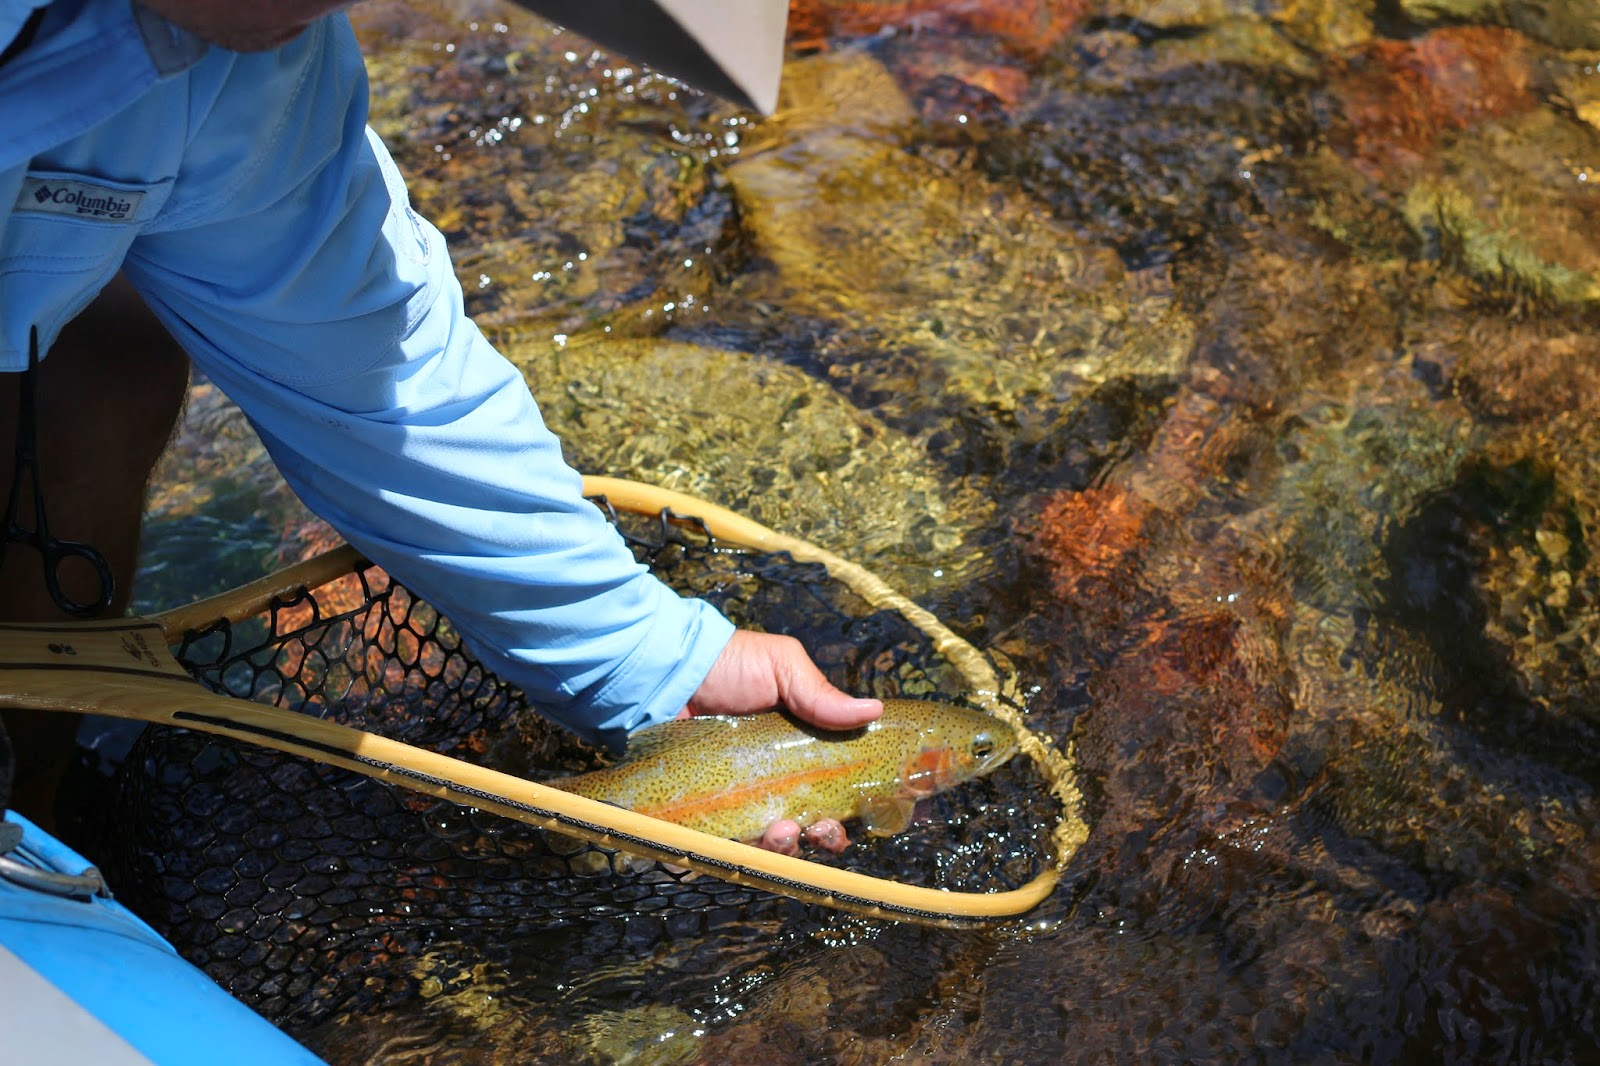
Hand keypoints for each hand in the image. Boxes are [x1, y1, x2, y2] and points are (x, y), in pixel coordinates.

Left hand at [680, 629, 881, 853]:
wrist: (667, 672)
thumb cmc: (728, 665)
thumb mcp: (781, 668)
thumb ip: (820, 694)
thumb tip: (874, 711)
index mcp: (797, 751)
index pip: (831, 791)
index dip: (848, 809)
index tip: (862, 815)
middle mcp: (771, 782)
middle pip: (806, 826)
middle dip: (822, 838)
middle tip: (821, 829)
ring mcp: (737, 800)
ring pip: (770, 844)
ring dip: (785, 846)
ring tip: (781, 832)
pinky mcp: (704, 814)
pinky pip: (726, 847)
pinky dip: (743, 853)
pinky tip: (749, 842)